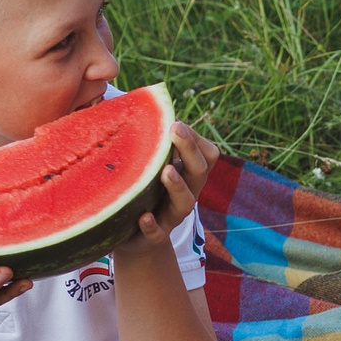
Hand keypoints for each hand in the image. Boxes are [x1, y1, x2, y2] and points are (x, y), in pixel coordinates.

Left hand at [114, 121, 218, 261]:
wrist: (135, 240)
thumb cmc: (142, 193)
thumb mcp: (149, 166)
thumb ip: (149, 142)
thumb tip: (133, 101)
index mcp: (187, 175)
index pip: (207, 154)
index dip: (195, 138)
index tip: (175, 122)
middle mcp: (186, 194)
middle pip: (199, 172)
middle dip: (189, 150)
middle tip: (176, 129)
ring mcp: (171, 216)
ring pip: (185, 202)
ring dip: (178, 186)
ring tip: (166, 171)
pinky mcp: (152, 236)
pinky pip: (157, 233)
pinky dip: (152, 226)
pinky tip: (144, 217)